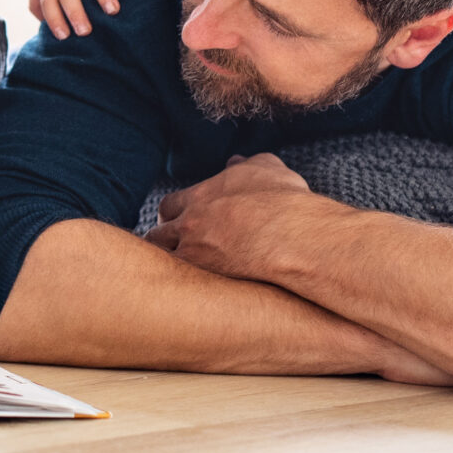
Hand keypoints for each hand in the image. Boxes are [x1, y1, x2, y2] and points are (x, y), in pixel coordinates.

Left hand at [146, 153, 320, 280]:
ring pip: (162, 256)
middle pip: (159, 232)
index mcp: (201, 195)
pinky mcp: (202, 271)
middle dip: (163, 240)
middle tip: (175, 251)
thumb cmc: (285, 200)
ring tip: (177, 274)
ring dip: (167, 263)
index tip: (179, 226)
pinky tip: (185, 291)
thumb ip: (246, 164)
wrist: (293, 233)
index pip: (170, 205)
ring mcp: (193, 245)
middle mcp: (190, 219)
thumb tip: (236, 161)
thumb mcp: (266, 168)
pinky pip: (177, 278)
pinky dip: (179, 283)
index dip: (173, 216)